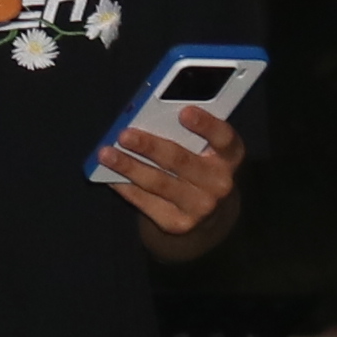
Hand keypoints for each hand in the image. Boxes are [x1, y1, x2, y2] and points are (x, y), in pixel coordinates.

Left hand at [105, 102, 245, 250]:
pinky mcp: (179, 223)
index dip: (206, 125)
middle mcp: (220, 183)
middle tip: (124, 134)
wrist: (209, 215)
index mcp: (230, 156)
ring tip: (106, 154)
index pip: (224, 138)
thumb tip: (144, 118)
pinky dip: (126, 187)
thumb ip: (186, 134)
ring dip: (129, 166)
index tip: (183, 112)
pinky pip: (146, 202)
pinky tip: (110, 176)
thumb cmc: (200, 167)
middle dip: (149, 146)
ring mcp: (200, 207)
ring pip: (158, 182)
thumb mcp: (205, 149)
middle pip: (180, 160)